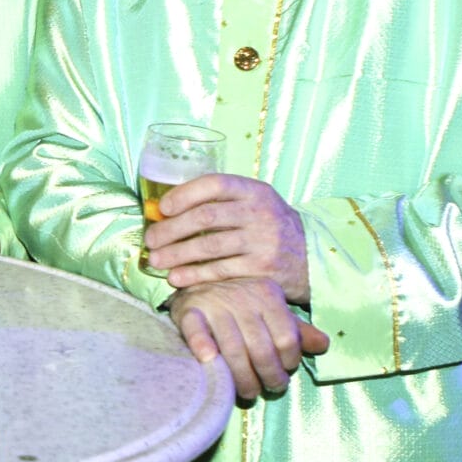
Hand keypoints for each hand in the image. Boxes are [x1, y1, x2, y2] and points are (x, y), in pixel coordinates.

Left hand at [146, 173, 309, 304]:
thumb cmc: (268, 226)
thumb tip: (165, 209)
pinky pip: (221, 271)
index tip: (162, 208)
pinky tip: (176, 278)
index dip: (184, 194)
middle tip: (150, 239)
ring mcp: (263, 241)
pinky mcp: (264, 269)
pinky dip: (194, 275)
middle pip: (206, 217)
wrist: (311, 257)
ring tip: (156, 260)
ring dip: (177, 254)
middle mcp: (260, 213)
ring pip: (210, 247)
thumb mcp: (253, 203)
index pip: (214, 184)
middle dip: (171, 229)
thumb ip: (220, 201)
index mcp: (254, 190)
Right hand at [168, 277, 328, 400]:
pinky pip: (197, 332)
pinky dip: (203, 347)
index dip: (289, 363)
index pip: (287, 338)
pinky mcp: (188, 310)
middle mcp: (242, 295)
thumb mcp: (270, 312)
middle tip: (267, 389)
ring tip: (247, 393)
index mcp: (267, 294)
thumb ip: (296, 330)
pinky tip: (209, 362)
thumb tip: (324, 345)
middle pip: (262, 348)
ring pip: (233, 348)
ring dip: (242, 377)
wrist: (192, 285)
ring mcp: (213, 303)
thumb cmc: (238, 307)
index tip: (284, 372)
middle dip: (268, 376)